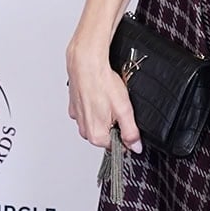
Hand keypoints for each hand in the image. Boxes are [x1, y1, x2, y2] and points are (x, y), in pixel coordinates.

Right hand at [66, 29, 141, 150]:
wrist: (86, 63)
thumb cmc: (103, 84)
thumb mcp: (124, 110)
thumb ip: (131, 133)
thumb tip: (135, 147)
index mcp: (96, 135)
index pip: (116, 145)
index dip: (125, 135)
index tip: (128, 122)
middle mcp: (83, 129)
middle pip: (105, 134)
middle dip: (114, 123)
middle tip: (118, 106)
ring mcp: (77, 117)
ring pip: (96, 121)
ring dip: (104, 113)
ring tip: (108, 97)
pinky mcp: (74, 106)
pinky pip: (88, 110)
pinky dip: (94, 104)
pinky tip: (100, 93)